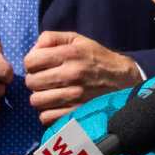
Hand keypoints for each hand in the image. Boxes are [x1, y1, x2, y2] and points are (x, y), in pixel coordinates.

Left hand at [24, 32, 140, 126]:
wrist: (124, 80)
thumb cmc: (97, 59)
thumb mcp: (78, 40)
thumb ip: (52, 38)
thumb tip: (33, 49)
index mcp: (70, 54)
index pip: (30, 61)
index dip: (32, 63)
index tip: (42, 66)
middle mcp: (71, 74)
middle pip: (31, 82)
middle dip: (36, 81)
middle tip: (48, 80)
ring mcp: (74, 96)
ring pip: (36, 101)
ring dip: (42, 98)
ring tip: (53, 93)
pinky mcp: (76, 112)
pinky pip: (46, 117)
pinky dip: (49, 113)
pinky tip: (58, 105)